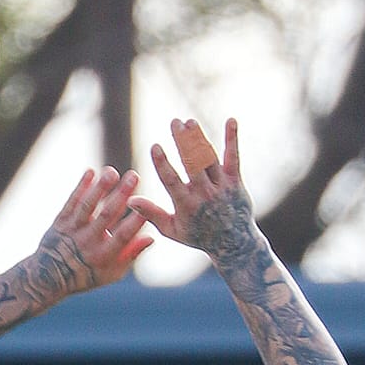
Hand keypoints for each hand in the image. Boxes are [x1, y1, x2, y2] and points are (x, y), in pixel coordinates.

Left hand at [38, 168, 150, 292]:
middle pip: (106, 216)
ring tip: (112, 171)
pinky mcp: (60, 221)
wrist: (49, 276)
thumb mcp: (112, 272)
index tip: (147, 208)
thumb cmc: (88, 274)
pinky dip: (80, 187)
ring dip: (100, 188)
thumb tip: (152, 237)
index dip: (134, 223)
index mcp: (103, 256)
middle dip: (121, 195)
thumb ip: (132, 254)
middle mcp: (87, 241)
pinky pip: (71, 202)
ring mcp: (72, 230)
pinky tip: (90, 172)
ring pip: (87, 206)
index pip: (122, 237)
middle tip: (134, 176)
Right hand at [137, 117, 259, 276]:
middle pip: (193, 164)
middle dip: (183, 142)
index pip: (172, 181)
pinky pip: (234, 157)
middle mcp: (205, 194)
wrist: (233, 243)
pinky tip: (231, 121)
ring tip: (189, 122)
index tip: (154, 146)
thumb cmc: (198, 235)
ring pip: (209, 158)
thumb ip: (151, 213)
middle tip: (175, 123)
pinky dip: (232, 139)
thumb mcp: (172, 229)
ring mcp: (222, 187)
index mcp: (186, 205)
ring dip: (199, 138)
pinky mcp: (236, 181)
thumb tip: (129, 199)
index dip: (163, 163)